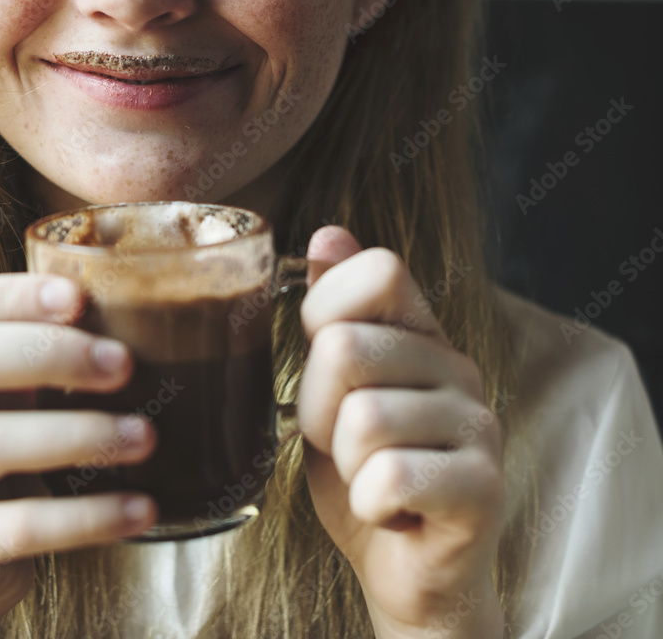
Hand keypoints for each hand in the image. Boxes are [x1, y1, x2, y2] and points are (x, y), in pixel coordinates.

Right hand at [0, 274, 157, 637]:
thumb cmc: (5, 452)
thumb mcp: (14, 395)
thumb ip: (50, 352)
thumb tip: (149, 310)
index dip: (6, 294)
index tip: (78, 296)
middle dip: (49, 352)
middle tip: (123, 364)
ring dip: (80, 434)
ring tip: (146, 437)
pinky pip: (20, 526)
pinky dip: (89, 516)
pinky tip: (142, 508)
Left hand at [296, 227, 503, 638]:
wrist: (402, 567)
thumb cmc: (361, 466)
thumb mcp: (332, 386)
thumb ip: (333, 312)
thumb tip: (328, 234)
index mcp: (420, 331)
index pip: (378, 269)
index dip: (325, 309)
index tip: (322, 357)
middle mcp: (458, 366)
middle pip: (346, 349)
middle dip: (317, 408)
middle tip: (342, 441)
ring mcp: (479, 425)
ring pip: (361, 419)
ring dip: (343, 463)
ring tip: (369, 474)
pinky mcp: (484, 487)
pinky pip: (388, 477)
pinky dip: (366, 502)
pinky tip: (390, 508)